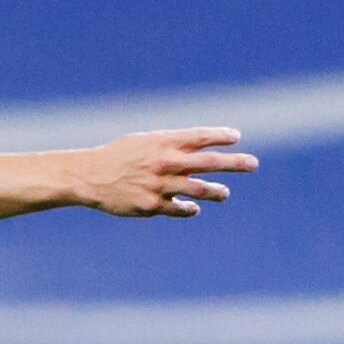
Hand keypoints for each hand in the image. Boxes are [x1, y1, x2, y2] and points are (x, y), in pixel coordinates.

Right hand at [74, 127, 257, 218]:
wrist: (90, 177)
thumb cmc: (120, 156)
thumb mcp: (144, 141)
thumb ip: (172, 144)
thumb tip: (201, 147)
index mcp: (163, 142)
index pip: (200, 136)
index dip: (221, 136)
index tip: (236, 137)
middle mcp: (166, 162)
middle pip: (208, 162)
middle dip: (235, 163)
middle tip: (253, 164)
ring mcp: (161, 185)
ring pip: (199, 189)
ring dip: (216, 191)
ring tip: (224, 193)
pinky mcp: (153, 206)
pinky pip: (180, 208)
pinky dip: (189, 208)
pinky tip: (193, 207)